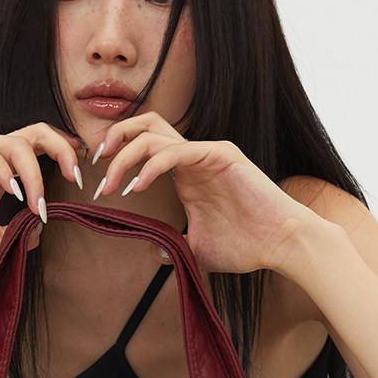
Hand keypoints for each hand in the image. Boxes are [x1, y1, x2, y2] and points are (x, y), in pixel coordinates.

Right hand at [0, 123, 84, 267]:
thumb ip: (21, 232)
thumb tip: (47, 226)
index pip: (41, 151)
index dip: (65, 159)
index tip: (81, 183)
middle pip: (37, 134)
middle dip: (63, 151)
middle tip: (75, 176)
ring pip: (15, 143)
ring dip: (32, 175)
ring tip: (35, 204)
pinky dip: (3, 168)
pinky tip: (11, 191)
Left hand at [90, 112, 337, 274]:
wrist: (282, 245)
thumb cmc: (246, 246)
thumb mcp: (197, 248)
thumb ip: (173, 245)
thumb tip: (152, 252)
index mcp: (185, 172)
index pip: (143, 145)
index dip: (116, 156)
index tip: (98, 183)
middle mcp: (193, 156)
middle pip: (143, 125)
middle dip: (113, 140)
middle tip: (96, 169)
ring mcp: (206, 152)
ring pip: (153, 135)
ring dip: (124, 157)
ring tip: (111, 185)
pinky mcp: (220, 155)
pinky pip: (175, 151)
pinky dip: (151, 166)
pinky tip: (137, 187)